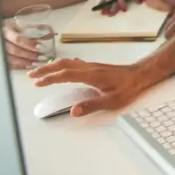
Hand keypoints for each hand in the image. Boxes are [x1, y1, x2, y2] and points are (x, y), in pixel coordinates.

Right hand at [2, 22, 47, 68]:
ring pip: (10, 59)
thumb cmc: (11, 28)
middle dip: (28, 54)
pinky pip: (8, 64)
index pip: (17, 39)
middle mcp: (1, 41)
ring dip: (24, 62)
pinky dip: (18, 66)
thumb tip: (50, 33)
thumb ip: (34, 29)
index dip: (28, 44)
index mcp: (7, 31)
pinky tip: (27, 66)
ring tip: (35, 63)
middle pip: (14, 50)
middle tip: (39, 57)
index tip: (39, 47)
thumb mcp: (20, 25)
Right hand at [28, 58, 151, 116]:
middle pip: (63, 65)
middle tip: (32, 75)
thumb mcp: (111, 101)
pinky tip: (63, 69)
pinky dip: (64, 65)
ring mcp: (93, 66)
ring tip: (42, 72)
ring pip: (68, 62)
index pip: (65, 75)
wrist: (141, 75)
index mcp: (91, 76)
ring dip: (53, 66)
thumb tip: (73, 111)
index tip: (37, 83)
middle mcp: (90, 68)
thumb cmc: (129, 88)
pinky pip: (75, 63)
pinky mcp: (96, 67)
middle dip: (46, 69)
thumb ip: (91, 105)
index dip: (49, 78)